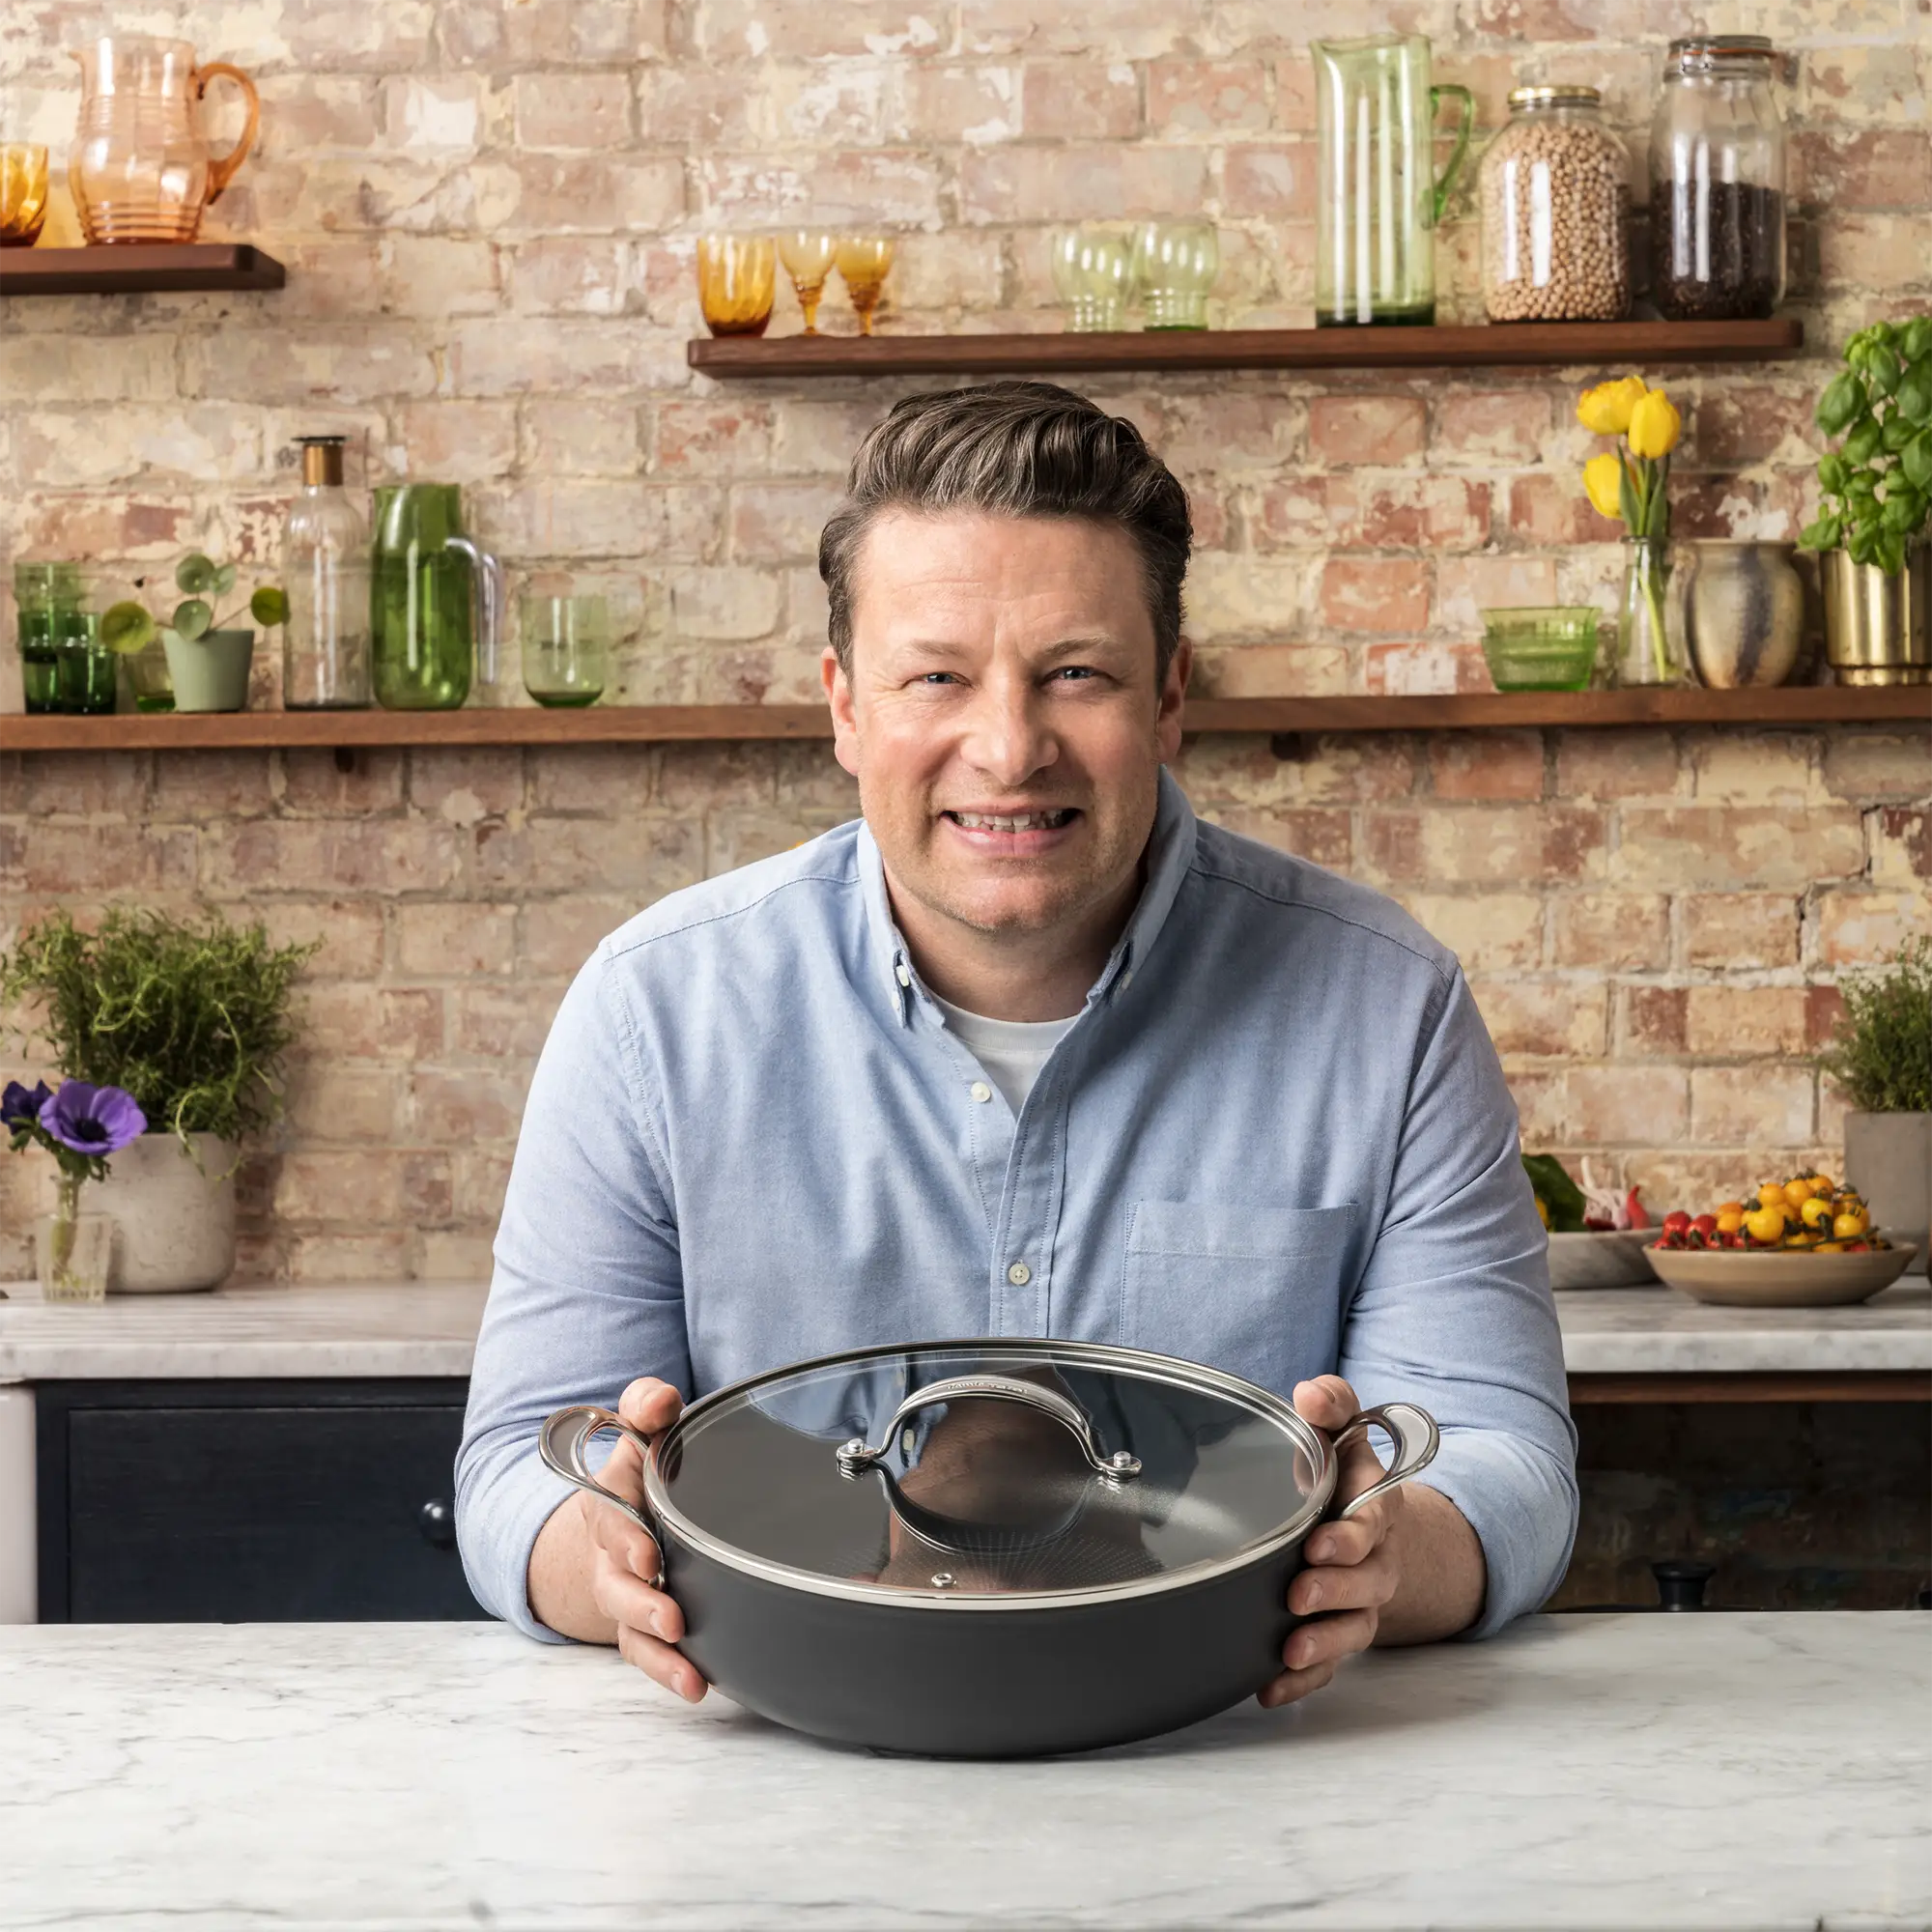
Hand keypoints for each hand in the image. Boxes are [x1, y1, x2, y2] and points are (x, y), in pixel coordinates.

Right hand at [576, 1376, 708, 1703]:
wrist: (626, 1505)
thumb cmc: (645, 1462)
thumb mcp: (644, 1426)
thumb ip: (647, 1404)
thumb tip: (658, 1400)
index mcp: (611, 1497)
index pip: (609, 1513)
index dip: (624, 1535)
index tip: (646, 1553)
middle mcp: (612, 1550)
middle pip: (615, 1582)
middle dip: (640, 1600)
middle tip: (669, 1616)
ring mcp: (625, 1590)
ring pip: (629, 1626)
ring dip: (656, 1649)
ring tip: (688, 1665)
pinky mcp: (642, 1621)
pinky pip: (646, 1652)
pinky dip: (667, 1671)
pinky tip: (698, 1685)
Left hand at [1258, 1374, 1404, 1709]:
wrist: (1361, 1521)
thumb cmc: (1340, 1473)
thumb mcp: (1339, 1431)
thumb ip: (1331, 1405)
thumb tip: (1311, 1394)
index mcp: (1373, 1508)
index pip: (1370, 1526)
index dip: (1348, 1539)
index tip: (1317, 1545)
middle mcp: (1374, 1560)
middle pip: (1365, 1583)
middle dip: (1333, 1592)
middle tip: (1297, 1596)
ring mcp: (1358, 1601)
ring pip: (1353, 1630)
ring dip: (1324, 1643)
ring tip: (1289, 1651)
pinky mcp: (1337, 1632)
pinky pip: (1330, 1664)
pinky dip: (1302, 1681)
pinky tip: (1268, 1688)